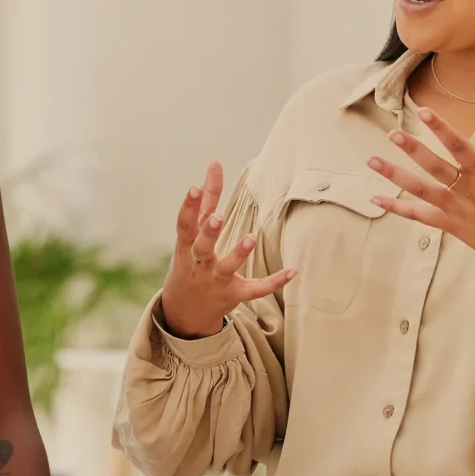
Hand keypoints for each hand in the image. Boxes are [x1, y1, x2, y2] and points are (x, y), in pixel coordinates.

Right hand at [158, 161, 294, 338]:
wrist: (183, 311)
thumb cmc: (190, 262)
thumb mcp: (190, 234)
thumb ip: (205, 201)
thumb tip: (213, 163)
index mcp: (187, 245)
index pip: (186, 223)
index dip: (189, 206)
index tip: (194, 186)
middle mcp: (199, 262)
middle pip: (201, 246)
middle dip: (209, 232)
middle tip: (218, 217)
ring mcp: (215, 280)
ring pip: (226, 268)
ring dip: (238, 254)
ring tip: (251, 237)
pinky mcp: (233, 294)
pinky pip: (254, 290)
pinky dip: (273, 282)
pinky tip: (292, 272)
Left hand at [366, 103, 474, 284]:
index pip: (461, 147)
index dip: (442, 129)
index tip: (424, 112)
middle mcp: (469, 192)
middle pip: (435, 168)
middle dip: (413, 150)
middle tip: (392, 134)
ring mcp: (456, 210)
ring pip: (420, 190)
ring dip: (395, 176)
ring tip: (372, 161)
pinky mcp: (449, 226)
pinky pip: (419, 216)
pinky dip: (397, 207)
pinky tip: (376, 198)